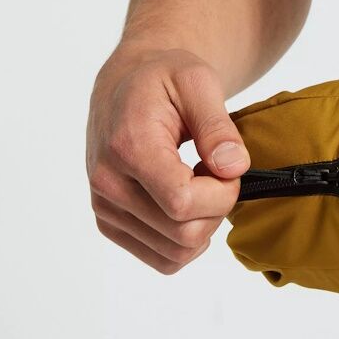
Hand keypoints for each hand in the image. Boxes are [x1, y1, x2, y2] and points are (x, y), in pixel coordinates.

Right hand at [86, 46, 249, 272]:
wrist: (126, 85)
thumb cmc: (163, 79)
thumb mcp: (198, 82)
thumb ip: (218, 126)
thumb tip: (234, 167)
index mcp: (128, 148)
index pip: (183, 203)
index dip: (222, 193)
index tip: (226, 165)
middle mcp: (108, 183)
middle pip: (183, 233)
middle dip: (217, 208)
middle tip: (216, 173)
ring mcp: (105, 208)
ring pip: (174, 253)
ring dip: (202, 225)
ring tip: (199, 184)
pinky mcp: (110, 223)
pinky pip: (162, 259)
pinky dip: (186, 241)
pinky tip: (188, 204)